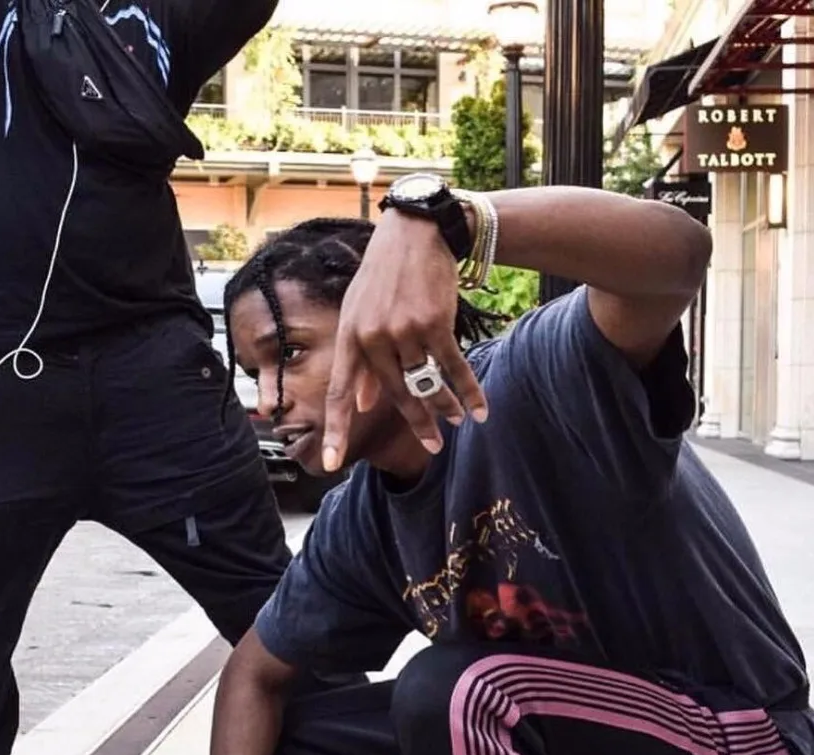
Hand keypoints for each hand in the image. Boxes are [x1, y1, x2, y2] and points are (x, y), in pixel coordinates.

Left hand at [322, 211, 488, 471]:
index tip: (333, 463)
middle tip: (434, 447)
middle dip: (419, 424)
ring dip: (447, 407)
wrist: (417, 232)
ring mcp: (402, 330)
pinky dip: (469, 391)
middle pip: (396, 395)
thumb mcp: (361, 313)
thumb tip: (362, 403)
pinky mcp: (433, 323)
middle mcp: (372, 336)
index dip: (336, 429)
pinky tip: (479, 409)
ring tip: (459, 421)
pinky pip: (453, 368)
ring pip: (427, 384)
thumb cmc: (386, 276)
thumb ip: (362, 362)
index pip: (339, 392)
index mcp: (349, 337)